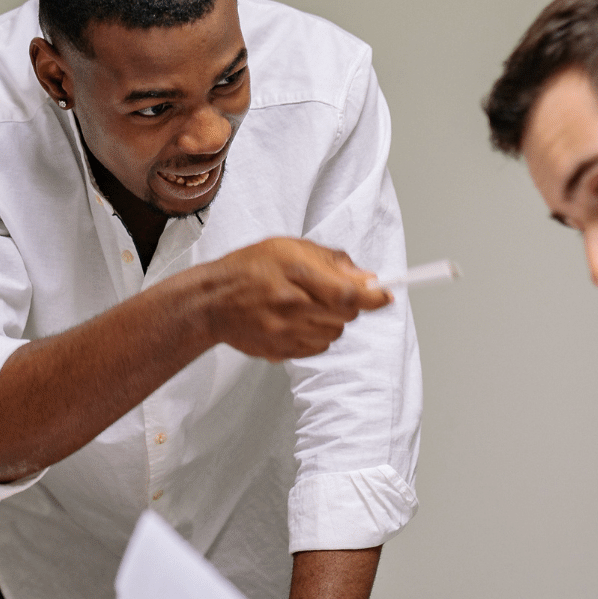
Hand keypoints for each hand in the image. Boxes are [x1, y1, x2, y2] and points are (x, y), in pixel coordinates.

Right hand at [195, 238, 391, 361]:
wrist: (211, 301)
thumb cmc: (249, 268)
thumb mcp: (289, 247)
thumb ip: (330, 261)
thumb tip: (367, 278)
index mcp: (294, 272)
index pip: (348, 293)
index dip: (373, 297)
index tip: (386, 296)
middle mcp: (290, 305)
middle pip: (345, 315)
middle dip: (349, 304)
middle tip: (331, 293)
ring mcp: (285, 332)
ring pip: (334, 333)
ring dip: (332, 320)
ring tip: (308, 305)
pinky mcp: (281, 351)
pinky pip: (317, 348)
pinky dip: (316, 335)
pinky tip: (298, 321)